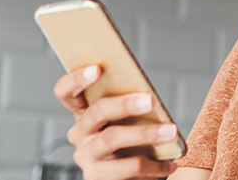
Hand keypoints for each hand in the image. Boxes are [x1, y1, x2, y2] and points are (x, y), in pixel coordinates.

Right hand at [53, 65, 179, 179]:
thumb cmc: (132, 148)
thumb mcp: (129, 125)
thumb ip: (130, 110)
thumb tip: (148, 97)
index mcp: (85, 114)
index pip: (66, 93)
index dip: (76, 79)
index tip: (97, 68)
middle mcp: (79, 134)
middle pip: (96, 112)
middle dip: (124, 104)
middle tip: (150, 100)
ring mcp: (86, 157)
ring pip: (112, 138)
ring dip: (145, 133)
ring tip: (170, 131)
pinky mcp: (96, 178)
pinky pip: (127, 166)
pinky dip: (153, 164)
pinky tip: (169, 163)